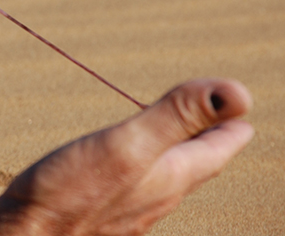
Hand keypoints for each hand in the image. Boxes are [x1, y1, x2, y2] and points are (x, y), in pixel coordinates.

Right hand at [0, 78, 253, 235]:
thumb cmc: (69, 193)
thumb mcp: (128, 144)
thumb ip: (178, 117)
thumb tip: (240, 92)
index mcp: (168, 178)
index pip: (214, 148)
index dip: (229, 123)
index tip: (240, 105)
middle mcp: (154, 199)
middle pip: (193, 165)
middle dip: (209, 140)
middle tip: (221, 121)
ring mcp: (127, 211)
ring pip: (165, 179)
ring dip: (178, 155)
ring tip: (179, 140)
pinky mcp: (99, 215)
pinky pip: (136, 188)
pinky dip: (144, 167)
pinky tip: (125, 167)